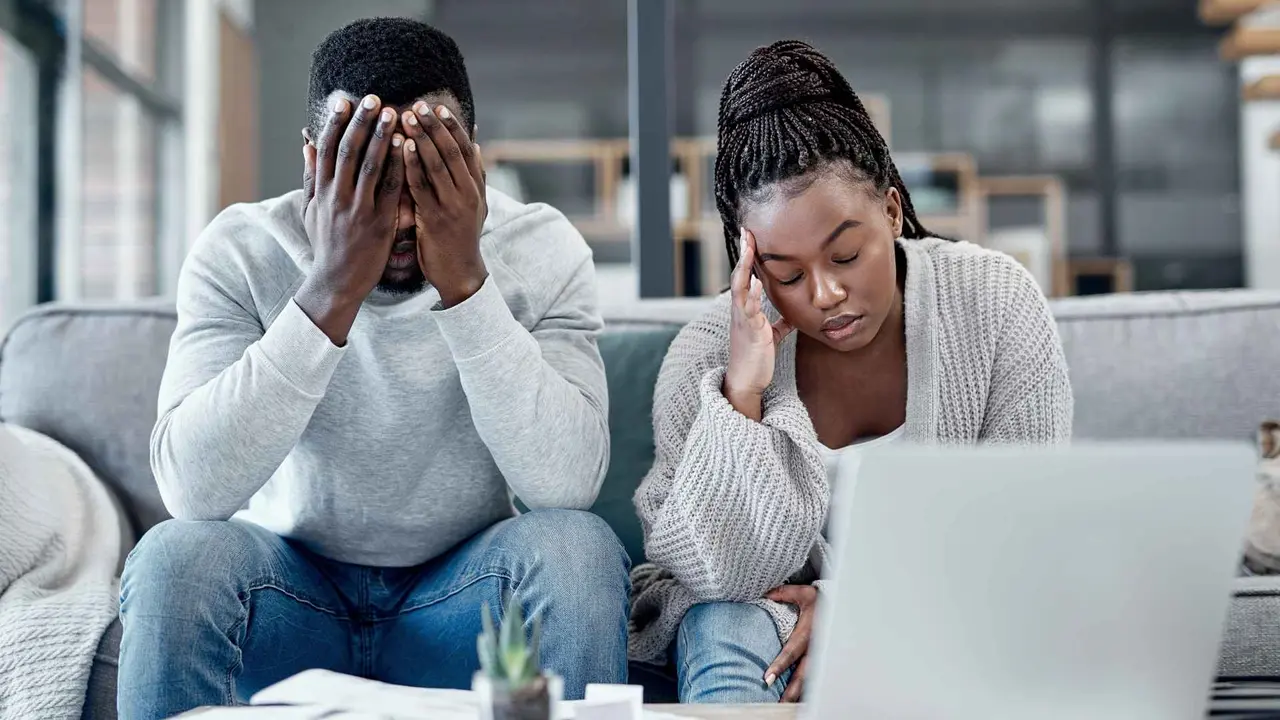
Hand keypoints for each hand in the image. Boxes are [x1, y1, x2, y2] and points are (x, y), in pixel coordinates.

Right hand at [296, 95, 404, 344]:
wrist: (337, 281)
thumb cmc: (326, 244)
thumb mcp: (311, 210)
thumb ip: (311, 176)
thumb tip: (307, 144)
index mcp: (322, 192)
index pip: (328, 150)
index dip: (335, 123)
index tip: (344, 101)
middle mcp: (338, 197)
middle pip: (349, 152)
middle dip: (361, 123)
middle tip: (374, 98)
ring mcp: (359, 210)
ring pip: (371, 166)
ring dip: (382, 137)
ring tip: (394, 114)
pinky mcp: (380, 223)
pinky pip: (391, 189)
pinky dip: (398, 166)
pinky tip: (407, 147)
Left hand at [401, 102, 487, 307]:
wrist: (460, 273)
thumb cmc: (461, 237)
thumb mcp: (476, 204)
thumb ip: (474, 173)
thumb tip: (475, 142)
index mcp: (476, 187)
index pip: (465, 149)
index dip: (452, 127)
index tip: (438, 108)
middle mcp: (468, 193)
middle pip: (451, 151)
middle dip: (434, 126)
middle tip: (418, 105)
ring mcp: (453, 205)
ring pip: (437, 164)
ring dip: (421, 138)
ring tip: (406, 117)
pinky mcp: (435, 218)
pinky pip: (421, 185)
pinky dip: (412, 164)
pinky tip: (402, 147)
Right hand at [723, 228, 793, 420]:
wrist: (747, 380)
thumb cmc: (756, 357)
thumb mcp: (771, 335)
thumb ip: (780, 322)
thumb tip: (793, 315)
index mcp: (745, 308)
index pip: (746, 276)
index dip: (747, 256)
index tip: (750, 237)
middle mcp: (740, 309)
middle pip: (739, 274)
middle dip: (743, 253)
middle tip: (745, 231)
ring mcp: (743, 319)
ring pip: (739, 287)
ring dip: (744, 266)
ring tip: (748, 247)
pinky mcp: (750, 330)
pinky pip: (748, 308)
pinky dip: (751, 293)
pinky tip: (757, 280)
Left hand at [765, 584, 817, 703]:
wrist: (843, 603)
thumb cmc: (822, 599)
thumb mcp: (803, 593)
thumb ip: (784, 593)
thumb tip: (766, 593)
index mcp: (808, 633)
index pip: (791, 653)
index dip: (779, 666)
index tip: (768, 678)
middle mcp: (816, 647)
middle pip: (803, 674)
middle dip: (791, 690)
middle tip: (778, 701)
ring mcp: (822, 655)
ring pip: (811, 679)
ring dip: (799, 692)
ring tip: (785, 704)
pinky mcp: (825, 658)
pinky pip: (817, 675)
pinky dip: (808, 687)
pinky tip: (799, 697)